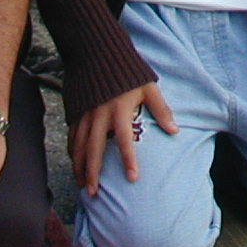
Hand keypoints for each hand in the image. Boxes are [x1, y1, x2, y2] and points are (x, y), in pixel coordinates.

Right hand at [68, 82, 176, 197]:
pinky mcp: (75, 112)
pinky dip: (72, 152)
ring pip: (78, 146)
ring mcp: (84, 114)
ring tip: (82, 185)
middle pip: (94, 149)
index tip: (132, 178)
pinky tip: (74, 164)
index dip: (128, 159)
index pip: (124, 140)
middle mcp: (99, 115)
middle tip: (94, 193)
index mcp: (119, 110)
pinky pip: (71, 136)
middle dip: (93, 173)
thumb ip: (160, 109)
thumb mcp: (148, 87)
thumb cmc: (129, 72)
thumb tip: (174, 131)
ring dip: (79, 167)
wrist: (99, 54)